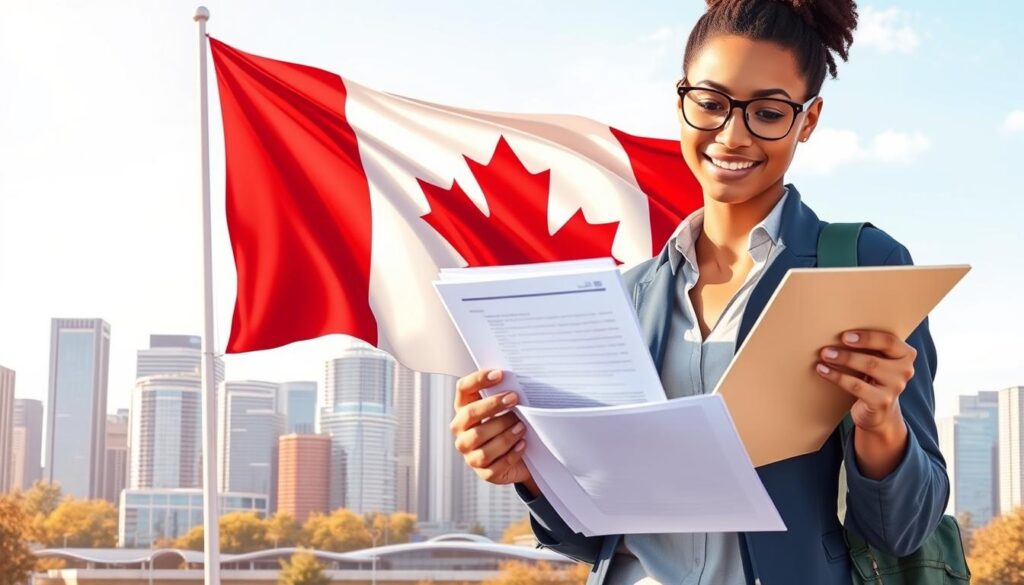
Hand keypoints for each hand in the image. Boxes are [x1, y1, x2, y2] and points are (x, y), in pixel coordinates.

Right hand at [451, 369, 535, 490]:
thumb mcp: (506, 410)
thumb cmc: (511, 427)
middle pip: (469, 414)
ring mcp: (470, 454)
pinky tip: (523, 445)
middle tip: (514, 398)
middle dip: (493, 405)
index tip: (499, 374)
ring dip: (504, 431)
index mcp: (464, 409)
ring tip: (522, 425)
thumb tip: (516, 381)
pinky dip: (511, 453)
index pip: (463, 388)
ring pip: (481, 440)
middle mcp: (462, 431)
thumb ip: (505, 396)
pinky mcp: (484, 472)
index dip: (478, 379)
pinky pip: (496, 463)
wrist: (523, 459)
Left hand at [815, 329, 916, 435]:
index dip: (867, 338)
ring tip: (824, 357)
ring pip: (868, 369)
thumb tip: (836, 330)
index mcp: (905, 354)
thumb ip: (869, 346)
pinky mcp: (882, 402)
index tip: (844, 336)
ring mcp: (896, 387)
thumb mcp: (878, 359)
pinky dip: (837, 377)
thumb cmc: (873, 376)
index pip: (889, 341)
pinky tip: (823, 371)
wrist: (879, 410)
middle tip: (826, 350)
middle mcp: (905, 370)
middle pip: (875, 358)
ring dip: (842, 361)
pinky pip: (857, 387)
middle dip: (848, 353)